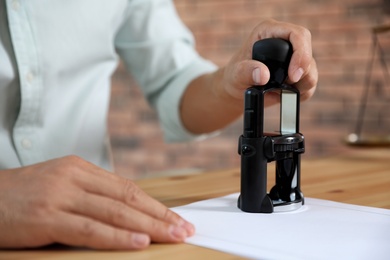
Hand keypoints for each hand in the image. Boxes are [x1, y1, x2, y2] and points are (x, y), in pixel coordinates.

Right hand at [0, 156, 194, 249]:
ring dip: (148, 226)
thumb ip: (91, 196)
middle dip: (160, 216)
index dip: (155, 205)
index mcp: (81, 168)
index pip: (128, 188)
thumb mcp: (61, 187)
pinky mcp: (47, 216)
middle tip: (185, 229)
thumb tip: (126, 214)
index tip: (176, 218)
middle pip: (128, 198)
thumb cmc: (24, 197)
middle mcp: (75, 177)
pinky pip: (89, 228)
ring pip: (115, 212)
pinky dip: (117, 236)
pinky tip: (139, 242)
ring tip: (173, 236)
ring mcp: (61, 195)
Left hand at [181, 19, 317, 133]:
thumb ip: (246, 72)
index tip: (292, 75)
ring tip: (282, 90)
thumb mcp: (235, 74)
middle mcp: (283, 40)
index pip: (296, 34)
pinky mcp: (297, 70)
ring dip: (302, 83)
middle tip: (290, 83)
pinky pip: (310, 81)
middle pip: (308, 49)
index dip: (300, 53)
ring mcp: (292, 55)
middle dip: (303, 70)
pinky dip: (302, 91)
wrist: (238, 90)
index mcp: (268, 31)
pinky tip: (286, 93)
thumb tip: (263, 74)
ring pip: (311, 68)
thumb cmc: (234, 77)